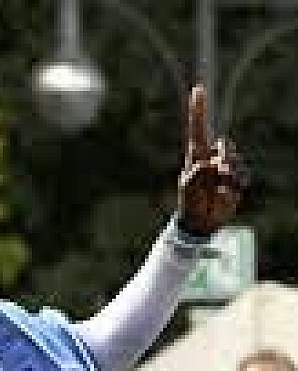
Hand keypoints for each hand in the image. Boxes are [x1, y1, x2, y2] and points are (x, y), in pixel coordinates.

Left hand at [177, 85, 246, 235]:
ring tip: (219, 190)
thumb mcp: (189, 188)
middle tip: (218, 175)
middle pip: (224, 146)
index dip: (198, 110)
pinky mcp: (236, 177)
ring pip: (234, 160)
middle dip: (224, 159)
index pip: (197, 128)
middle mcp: (211, 157)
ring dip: (229, 175)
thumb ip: (197, 174)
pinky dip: (237, 185)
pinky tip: (228, 194)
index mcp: (196, 156)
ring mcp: (225, 166)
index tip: (198, 89)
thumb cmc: (191, 202)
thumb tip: (209, 162)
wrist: (202, 220)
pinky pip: (242, 175)